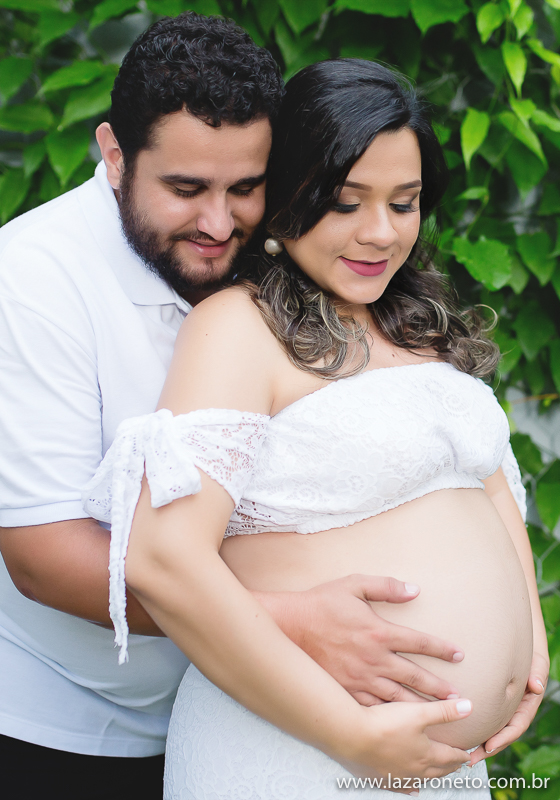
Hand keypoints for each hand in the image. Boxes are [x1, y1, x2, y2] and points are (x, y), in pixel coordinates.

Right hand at [256, 574, 463, 704]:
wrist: (290, 626)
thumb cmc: (322, 602)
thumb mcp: (354, 584)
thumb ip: (386, 586)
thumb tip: (414, 590)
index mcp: (379, 631)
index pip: (419, 642)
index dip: (441, 649)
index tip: (459, 655)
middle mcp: (374, 658)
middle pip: (414, 676)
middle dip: (439, 688)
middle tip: (458, 698)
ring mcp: (360, 678)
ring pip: (398, 698)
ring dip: (421, 706)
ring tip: (440, 716)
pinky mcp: (347, 690)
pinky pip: (374, 707)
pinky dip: (392, 717)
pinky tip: (402, 725)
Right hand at [343, 696, 472, 784]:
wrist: (352, 737)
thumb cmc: (386, 723)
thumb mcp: (418, 712)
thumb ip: (444, 711)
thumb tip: (470, 707)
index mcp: (426, 755)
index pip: (449, 756)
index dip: (460, 754)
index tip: (468, 755)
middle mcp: (414, 770)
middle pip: (437, 770)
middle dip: (449, 766)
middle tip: (457, 765)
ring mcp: (397, 776)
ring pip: (421, 779)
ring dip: (432, 776)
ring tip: (438, 774)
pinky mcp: (380, 778)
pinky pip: (400, 786)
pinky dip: (409, 787)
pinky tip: (412, 788)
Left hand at [470, 651, 548, 765]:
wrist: (518, 640)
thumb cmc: (530, 650)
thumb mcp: (537, 660)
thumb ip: (538, 672)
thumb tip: (536, 686)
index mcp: (527, 703)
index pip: (517, 726)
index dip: (504, 738)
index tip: (489, 746)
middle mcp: (514, 707)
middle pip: (501, 733)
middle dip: (487, 748)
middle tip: (470, 760)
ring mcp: (502, 705)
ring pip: (490, 726)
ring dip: (477, 740)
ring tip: (459, 752)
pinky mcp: (490, 697)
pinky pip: (481, 713)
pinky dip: (471, 723)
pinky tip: (455, 729)